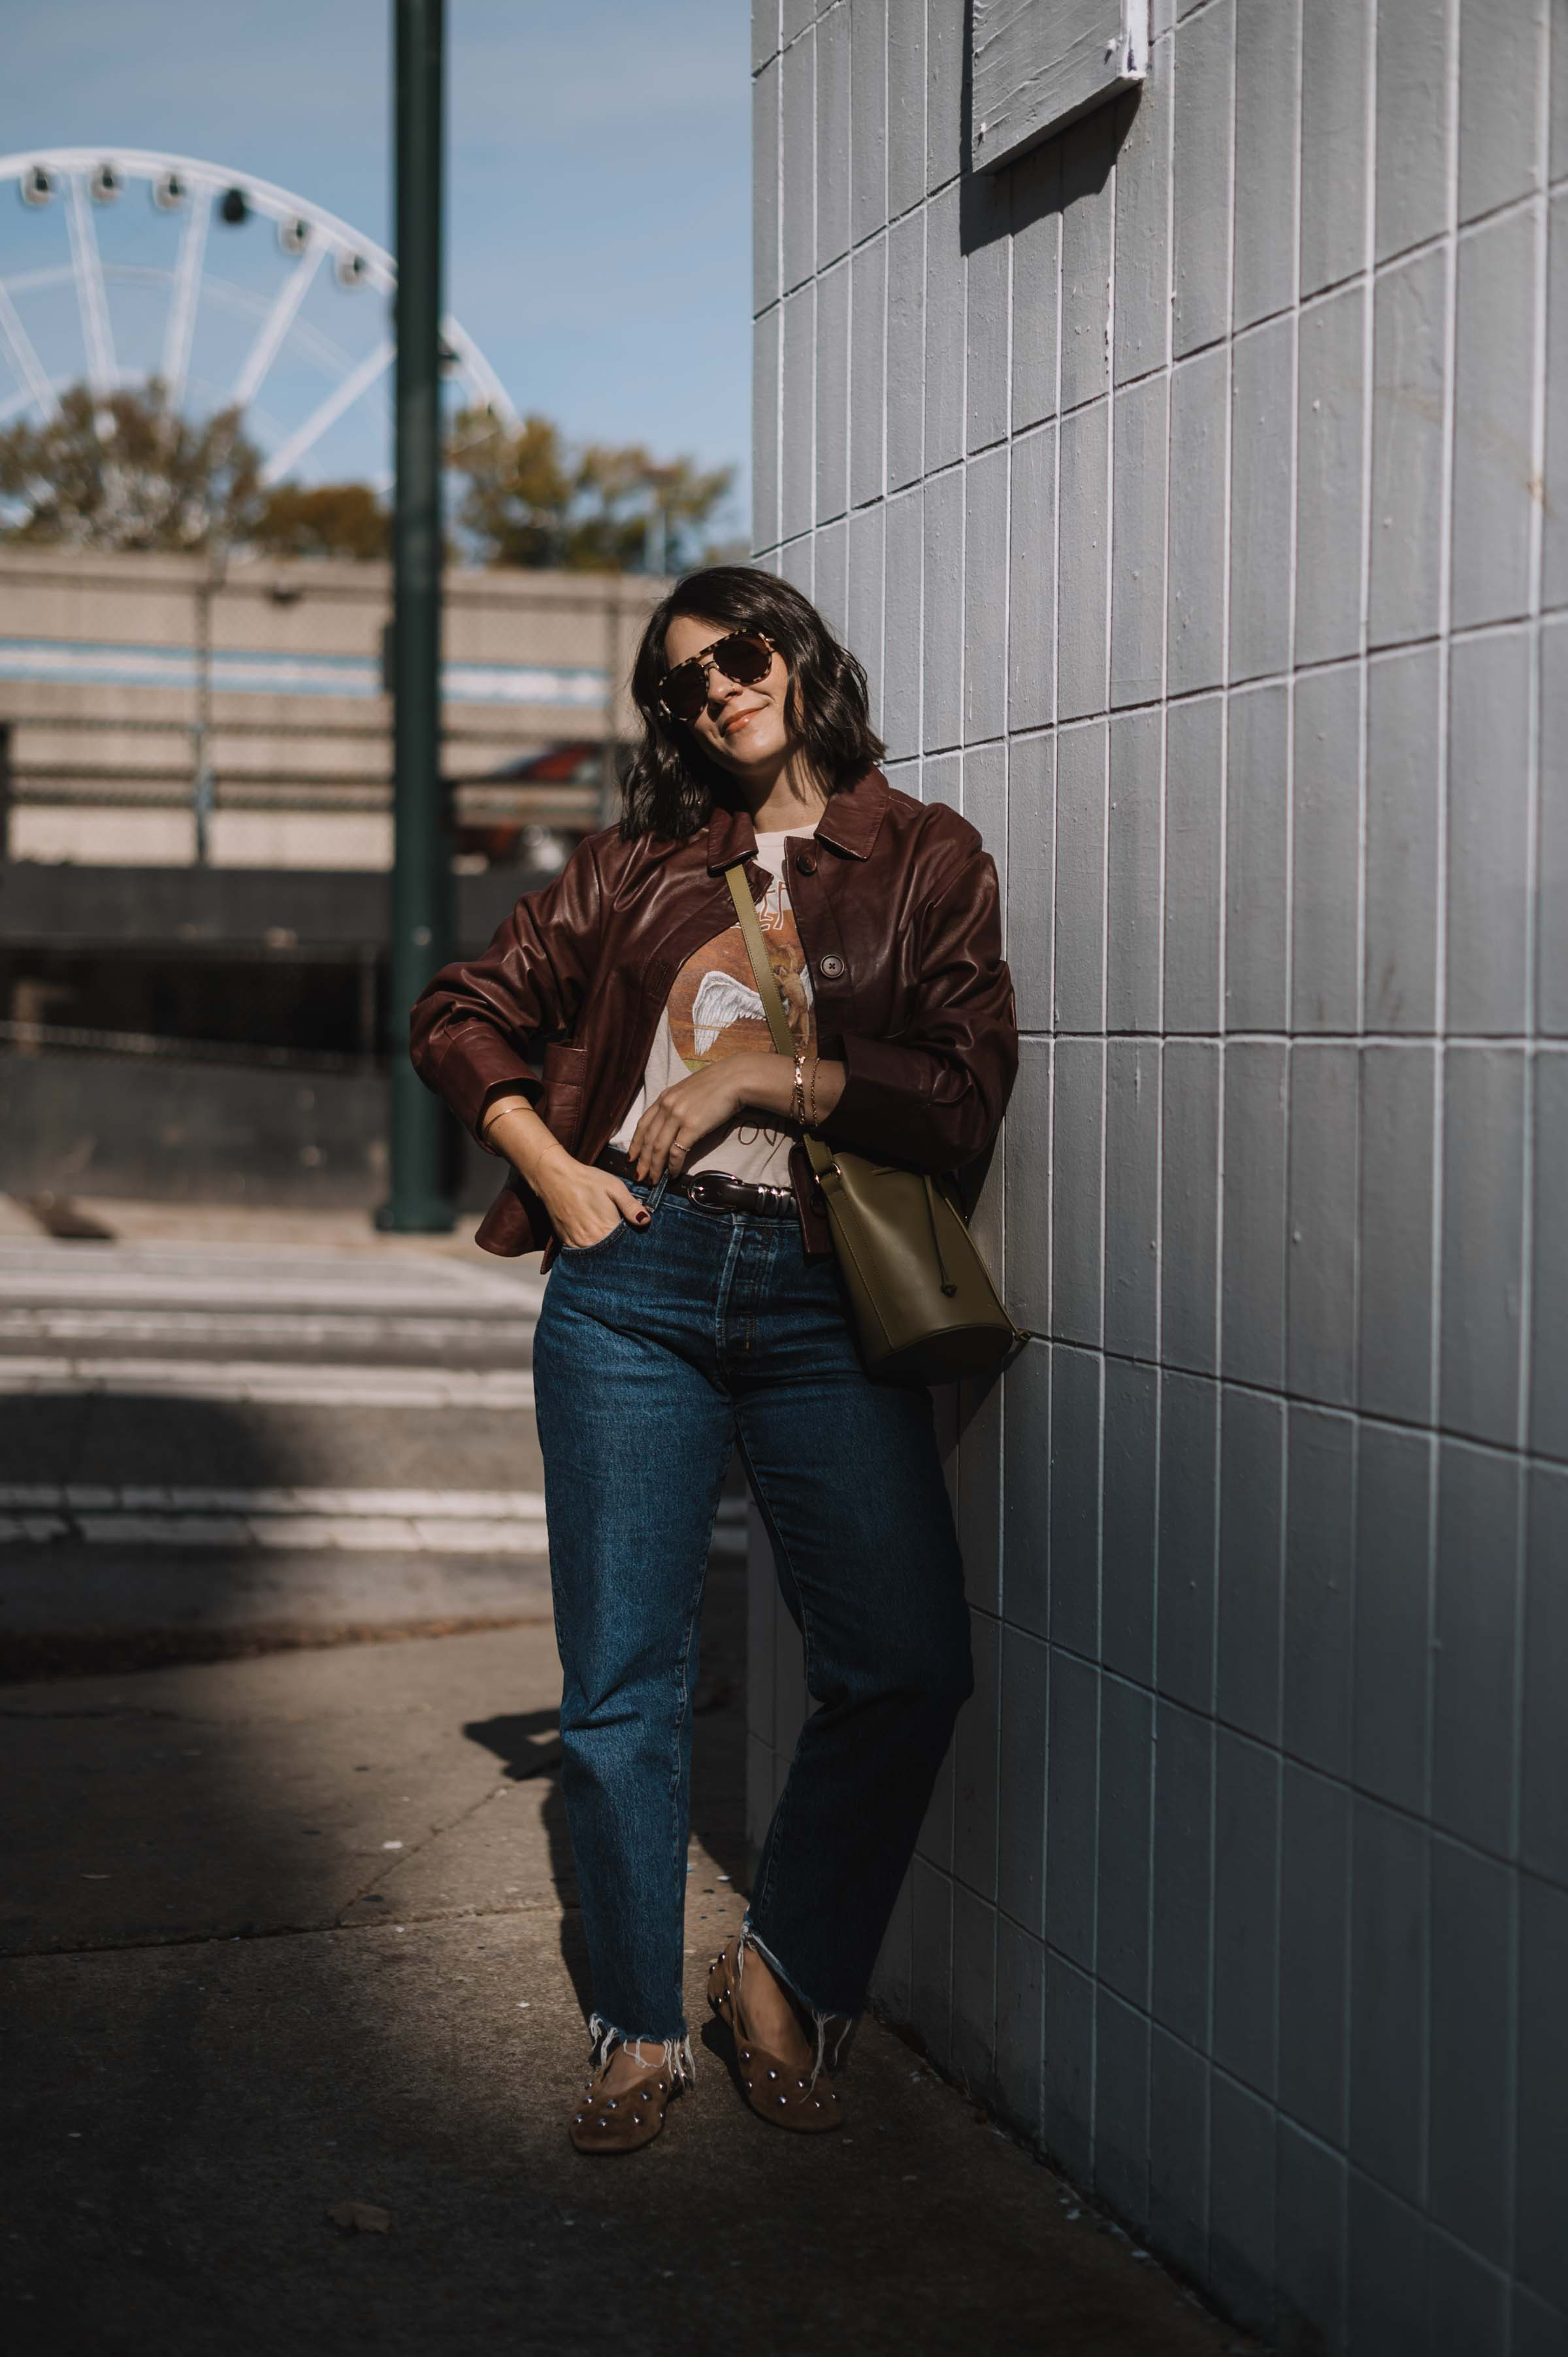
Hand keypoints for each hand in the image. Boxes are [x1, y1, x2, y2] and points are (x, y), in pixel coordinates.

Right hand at [532, 1152, 647, 1248]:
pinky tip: (593, 1237)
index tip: (634, 1234)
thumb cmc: (587, 1180)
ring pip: (596, 1255)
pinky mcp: (566, 1242)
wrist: (555, 1177)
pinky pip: (582, 1252)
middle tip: (620, 1233)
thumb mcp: (615, 1188)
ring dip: (604, 1249)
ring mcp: (577, 1243)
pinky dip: (590, 1247)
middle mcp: (591, 1241)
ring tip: (606, 1235)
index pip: (626, 1245)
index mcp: (606, 1229)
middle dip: (619, 1247)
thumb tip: (646, 1220)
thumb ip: (631, 1206)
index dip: (632, 1240)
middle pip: (612, 1253)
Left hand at [626, 1055, 772, 1181]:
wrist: (734, 1079)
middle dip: (642, 1161)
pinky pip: (676, 1151)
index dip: (635, 1144)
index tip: (631, 1158)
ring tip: (653, 1180)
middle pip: (648, 1139)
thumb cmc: (716, 1085)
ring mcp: (678, 1116)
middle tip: (639, 1177)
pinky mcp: (692, 1127)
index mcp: (664, 1098)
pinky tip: (673, 1174)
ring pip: (658, 1148)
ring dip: (655, 1167)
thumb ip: (677, 1106)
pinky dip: (673, 1165)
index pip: (643, 1124)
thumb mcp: (688, 1092)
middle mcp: (667, 1106)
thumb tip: (673, 1126)